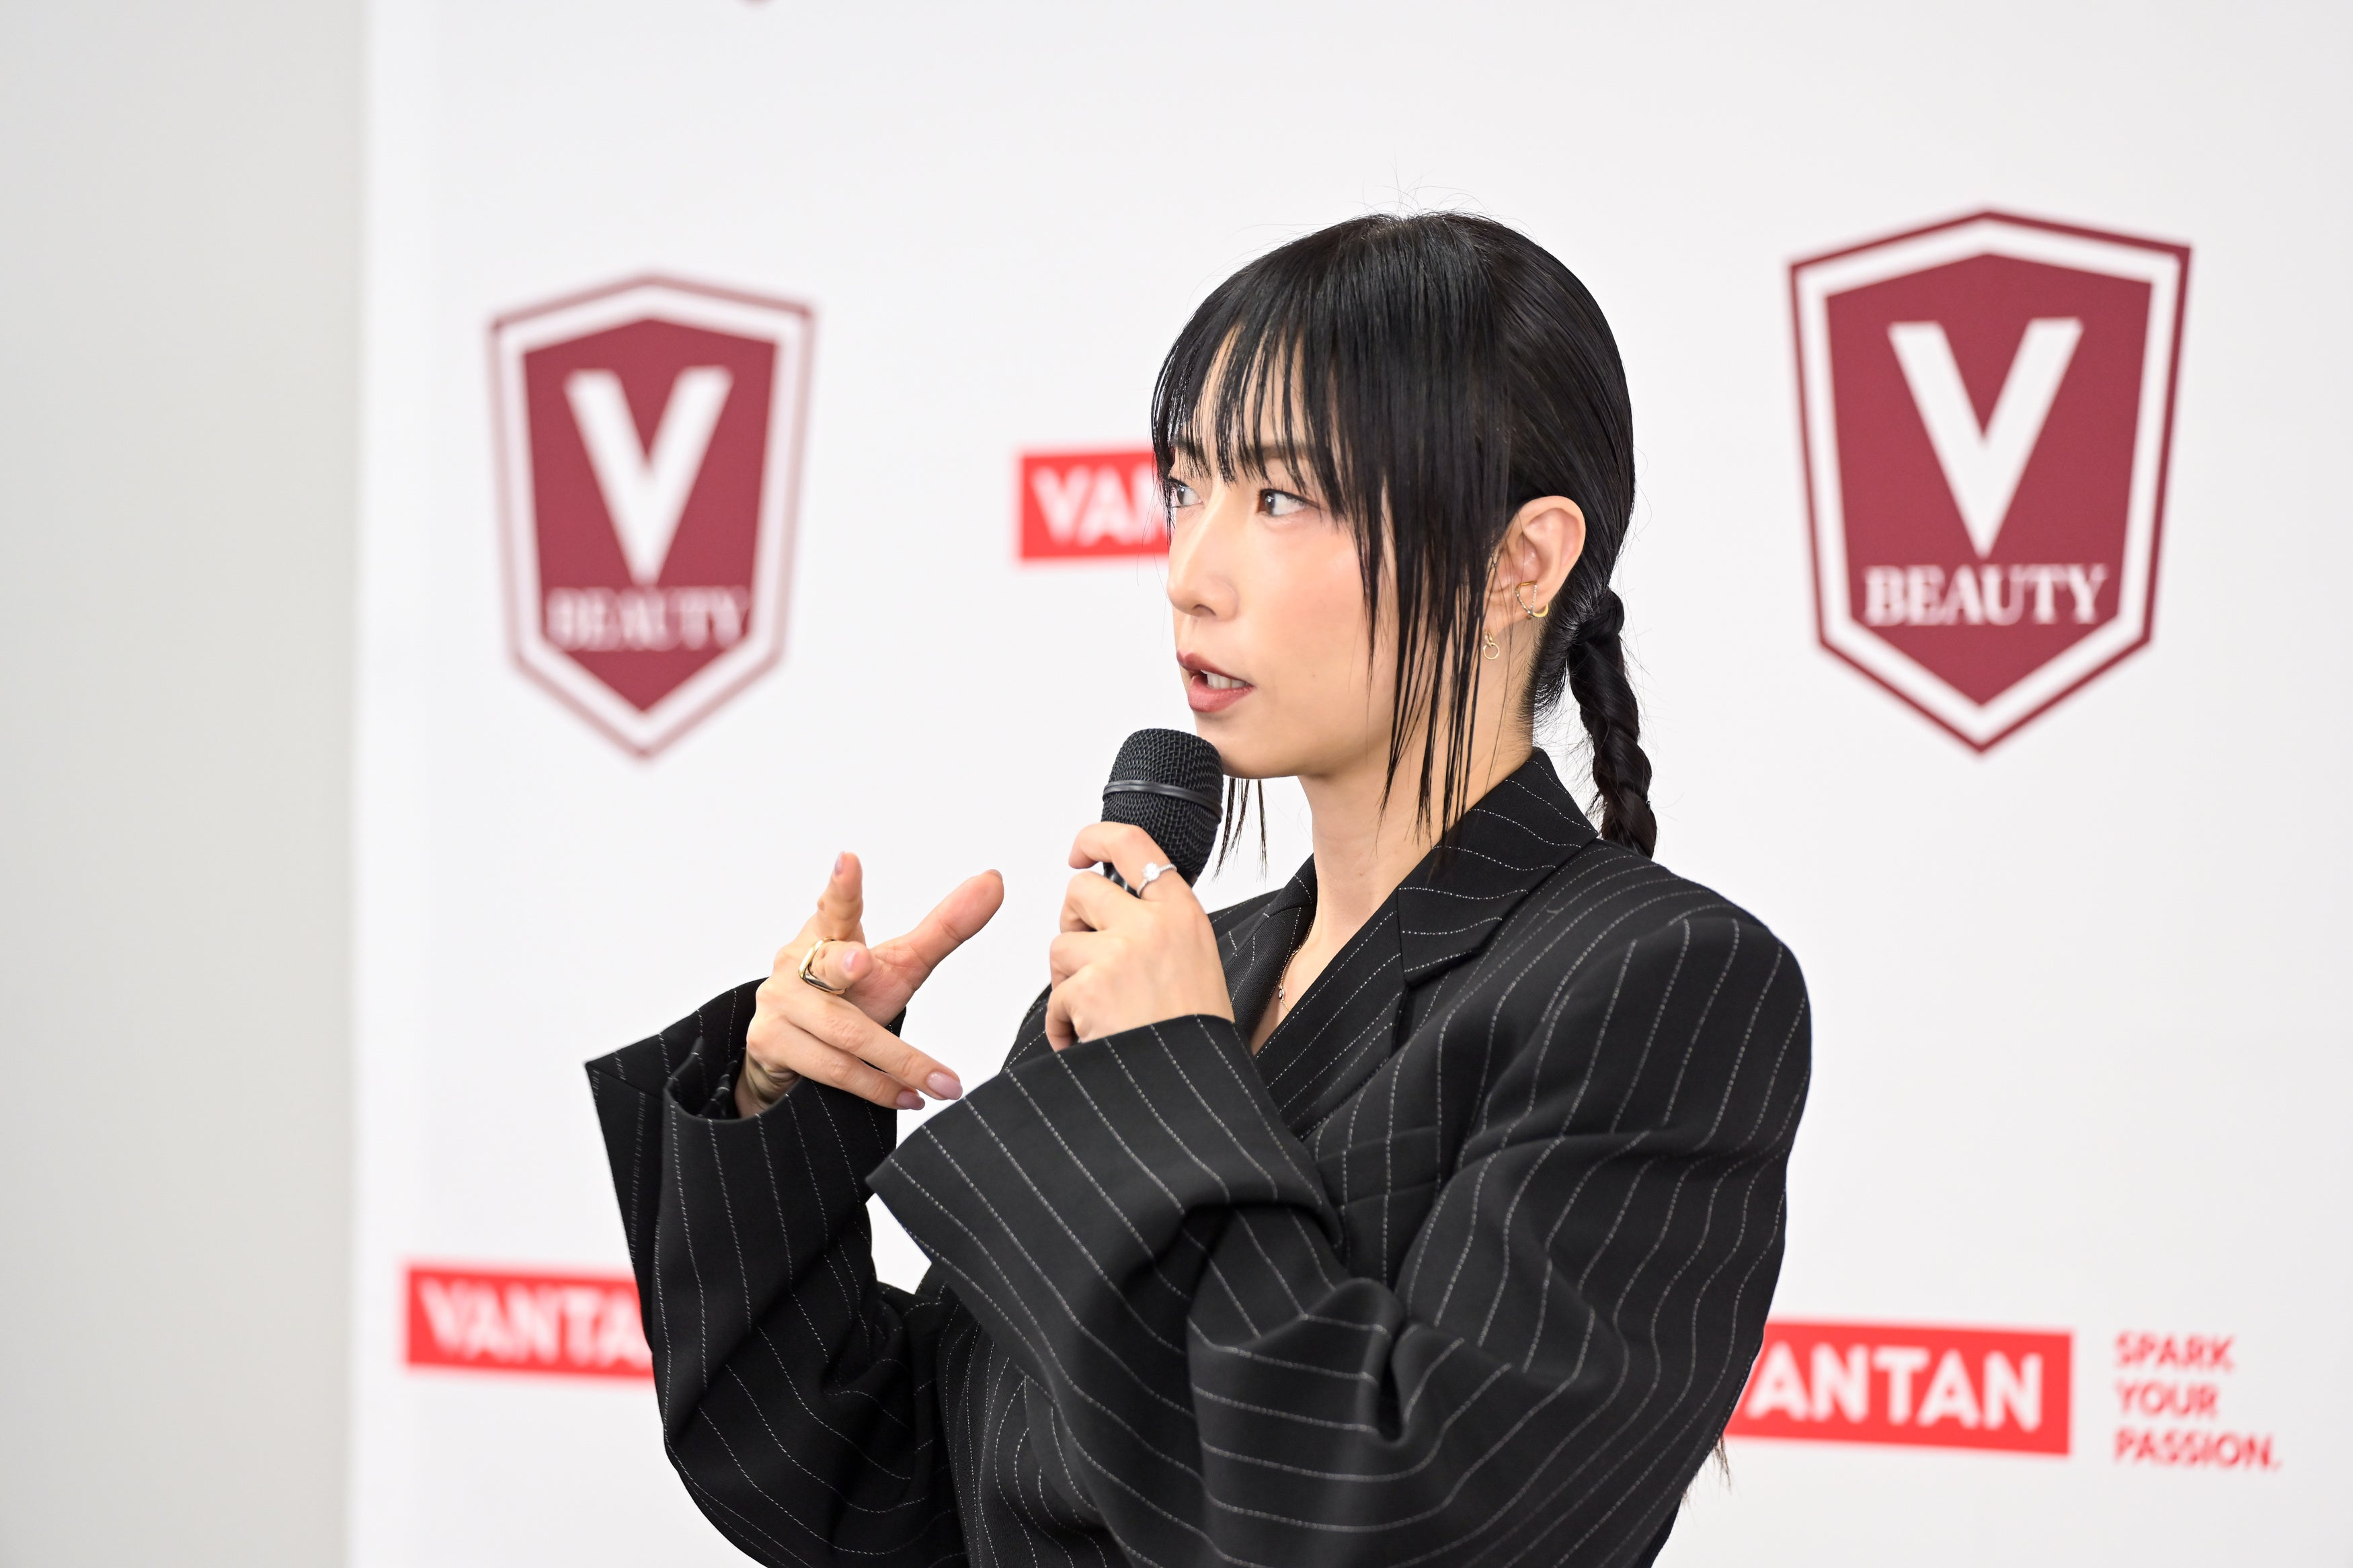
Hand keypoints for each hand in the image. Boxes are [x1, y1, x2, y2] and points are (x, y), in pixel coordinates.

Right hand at [738, 852, 1003, 1116]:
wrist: (793, 1055)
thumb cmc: (852, 996)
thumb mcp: (899, 964)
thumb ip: (944, 928)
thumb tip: (995, 880)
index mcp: (828, 933)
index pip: (836, 906)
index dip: (842, 886)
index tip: (849, 859)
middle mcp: (796, 963)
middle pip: (828, 966)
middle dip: (844, 965)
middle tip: (864, 963)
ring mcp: (778, 1005)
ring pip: (845, 1035)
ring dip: (901, 1062)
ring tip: (946, 1083)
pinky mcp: (770, 1045)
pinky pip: (833, 1070)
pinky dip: (879, 1087)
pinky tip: (912, 1097)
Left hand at [1043, 824, 1232, 1050]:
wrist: (1192, 1091)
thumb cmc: (1194, 1037)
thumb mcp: (1196, 961)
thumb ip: (1159, 927)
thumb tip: (1108, 912)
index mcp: (1182, 913)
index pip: (1132, 843)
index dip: (1095, 838)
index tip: (1079, 851)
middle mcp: (1152, 924)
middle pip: (1080, 890)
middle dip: (1072, 923)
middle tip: (1086, 958)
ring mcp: (1119, 954)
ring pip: (1060, 946)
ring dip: (1067, 982)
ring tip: (1098, 1014)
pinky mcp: (1090, 988)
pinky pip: (1054, 999)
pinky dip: (1063, 1026)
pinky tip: (1090, 1040)